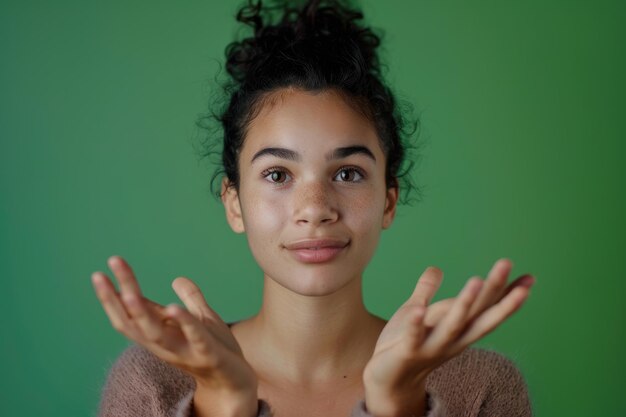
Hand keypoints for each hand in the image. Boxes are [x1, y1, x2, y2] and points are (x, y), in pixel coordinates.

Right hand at [91, 255, 257, 407]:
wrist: (235, 381)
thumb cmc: (215, 348)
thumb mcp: (201, 319)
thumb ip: (190, 300)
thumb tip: (178, 278)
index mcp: (159, 334)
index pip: (129, 314)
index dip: (112, 297)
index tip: (98, 273)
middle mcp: (163, 345)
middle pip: (131, 321)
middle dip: (115, 298)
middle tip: (100, 274)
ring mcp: (183, 350)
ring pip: (153, 333)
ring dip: (140, 313)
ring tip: (128, 291)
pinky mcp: (207, 353)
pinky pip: (193, 337)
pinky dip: (183, 322)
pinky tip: (173, 307)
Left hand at [363, 258, 535, 416]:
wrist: (387, 382)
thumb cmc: (403, 345)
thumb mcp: (416, 312)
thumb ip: (426, 292)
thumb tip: (436, 268)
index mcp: (458, 329)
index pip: (486, 309)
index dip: (506, 294)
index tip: (529, 277)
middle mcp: (452, 340)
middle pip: (478, 313)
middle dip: (494, 291)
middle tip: (507, 264)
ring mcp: (431, 347)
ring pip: (453, 325)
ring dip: (465, 303)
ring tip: (477, 279)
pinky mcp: (408, 352)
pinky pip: (414, 337)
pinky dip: (417, 324)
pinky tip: (419, 309)